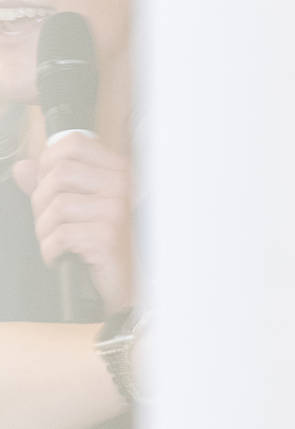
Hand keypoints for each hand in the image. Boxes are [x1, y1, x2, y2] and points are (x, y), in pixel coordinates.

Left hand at [13, 133, 133, 313]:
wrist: (136, 285)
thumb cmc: (114, 247)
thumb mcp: (84, 209)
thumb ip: (53, 185)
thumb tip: (23, 167)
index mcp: (121, 172)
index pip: (74, 143)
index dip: (48, 162)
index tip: (48, 185)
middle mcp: (124, 185)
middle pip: (58, 173)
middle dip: (40, 201)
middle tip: (50, 222)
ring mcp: (118, 209)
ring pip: (54, 206)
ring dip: (44, 231)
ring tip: (56, 243)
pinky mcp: (107, 236)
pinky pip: (59, 235)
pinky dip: (50, 251)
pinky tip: (60, 256)